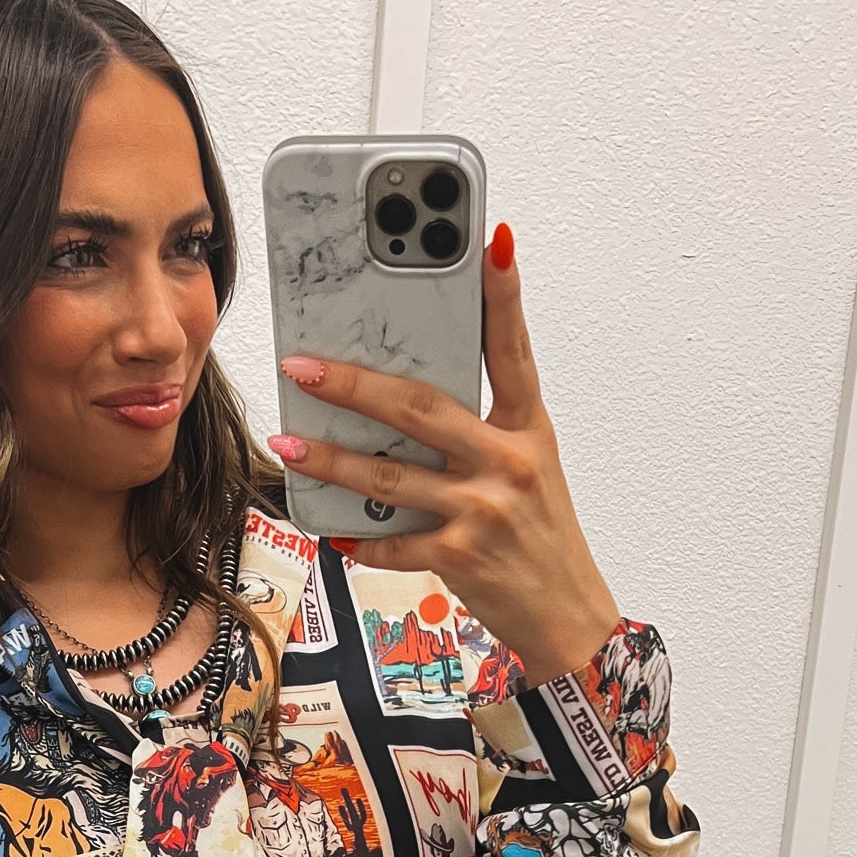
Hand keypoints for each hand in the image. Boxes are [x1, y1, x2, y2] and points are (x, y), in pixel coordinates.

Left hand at [267, 221, 624, 688]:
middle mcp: (508, 462)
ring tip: (289, 442)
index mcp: (528, 429)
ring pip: (389, 475)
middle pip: (420, 409)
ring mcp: (482, 510)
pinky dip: (360, 538)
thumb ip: (482, 430)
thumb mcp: (529, 469)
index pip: (513, 350)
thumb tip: (407, 400)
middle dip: (355, 385)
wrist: (567, 615)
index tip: (490, 240)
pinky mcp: (458, 557)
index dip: (503, 295)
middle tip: (305, 367)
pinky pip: (392, 541)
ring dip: (332, 459)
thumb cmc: (540, 537)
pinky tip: (331, 530)